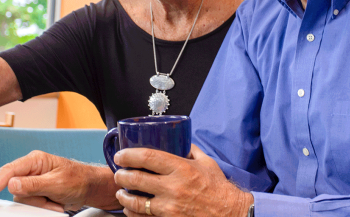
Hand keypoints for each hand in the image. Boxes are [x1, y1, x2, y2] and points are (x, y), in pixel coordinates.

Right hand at [0, 150, 121, 211]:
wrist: (90, 188)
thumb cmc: (78, 180)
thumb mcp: (57, 183)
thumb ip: (33, 184)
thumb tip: (11, 184)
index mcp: (35, 160)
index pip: (9, 171)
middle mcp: (31, 169)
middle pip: (15, 189)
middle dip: (32, 199)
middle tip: (48, 201)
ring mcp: (33, 181)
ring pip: (23, 199)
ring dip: (40, 205)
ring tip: (56, 202)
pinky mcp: (36, 192)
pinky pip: (30, 204)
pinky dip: (43, 207)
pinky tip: (54, 204)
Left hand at [113, 144, 252, 216]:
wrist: (230, 214)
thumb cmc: (219, 189)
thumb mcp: (207, 163)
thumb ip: (191, 150)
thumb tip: (179, 140)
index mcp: (181, 169)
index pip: (147, 157)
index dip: (129, 155)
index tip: (121, 155)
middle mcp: (173, 188)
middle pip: (136, 179)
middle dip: (121, 175)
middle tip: (119, 173)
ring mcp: (170, 208)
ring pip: (136, 202)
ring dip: (124, 196)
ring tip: (121, 192)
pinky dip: (133, 214)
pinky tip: (130, 209)